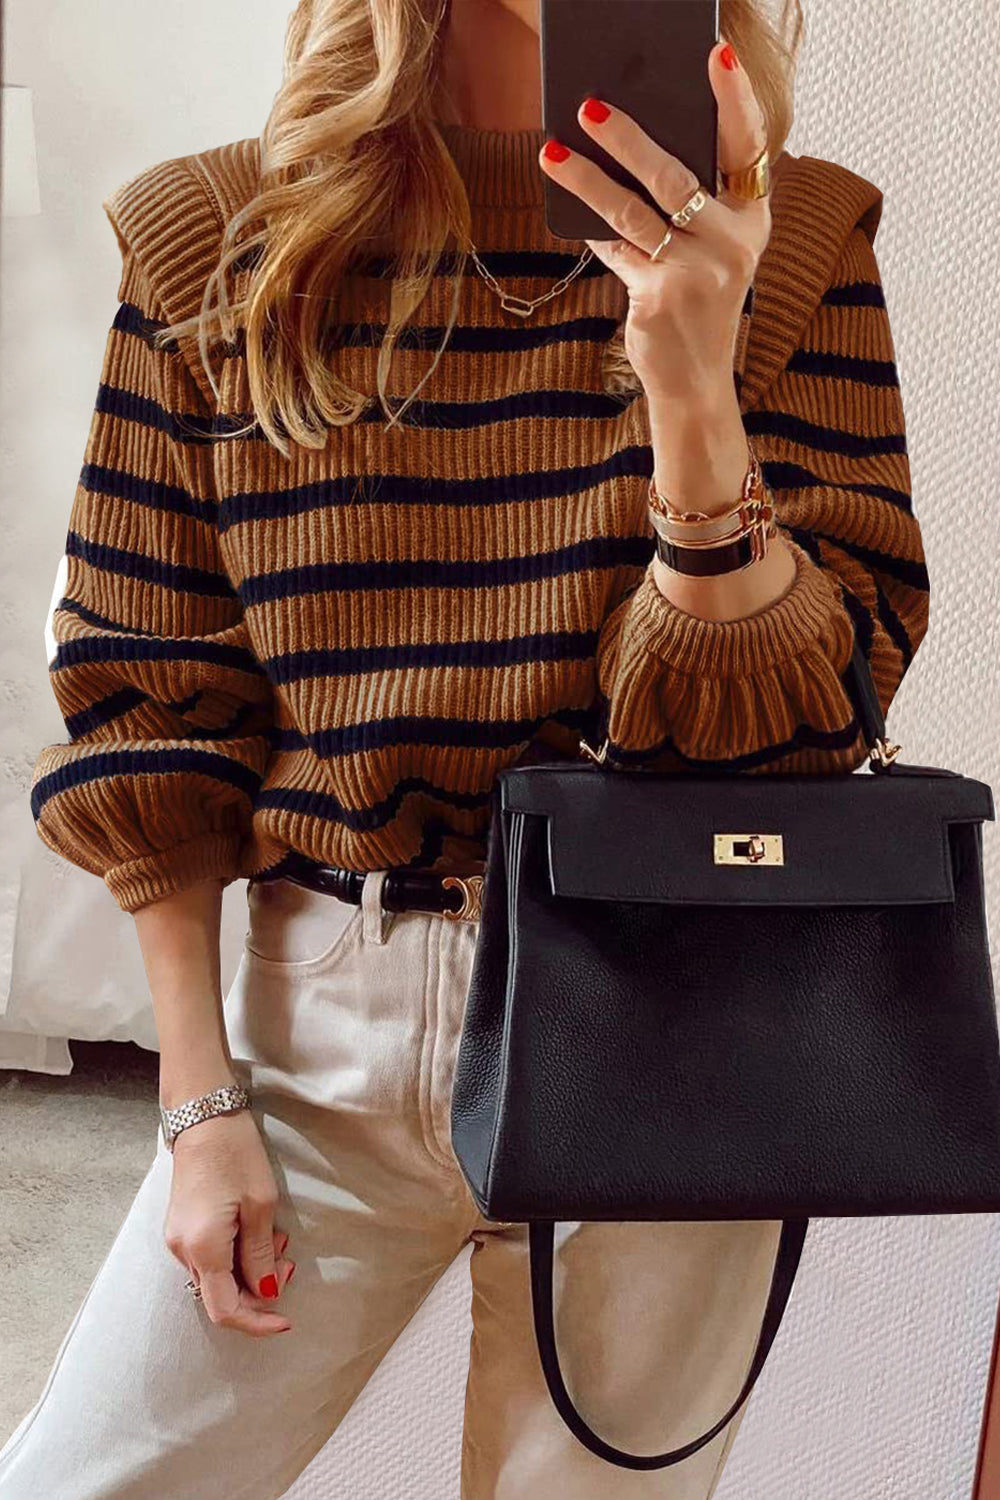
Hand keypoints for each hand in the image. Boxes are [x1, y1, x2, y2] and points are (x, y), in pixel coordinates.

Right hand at [163, 1108, 295, 1337]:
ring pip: (215, 1278)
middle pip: (219, 1296)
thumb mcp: (260, 1205)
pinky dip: (234, 1258)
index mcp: (202, 1248)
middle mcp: (181, 1250)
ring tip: (277, 1241)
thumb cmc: (236, 1154)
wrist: (204, 1116)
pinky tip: (256, 1233)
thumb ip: (260, 1255)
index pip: (225, 1309)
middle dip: (258, 1292)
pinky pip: (208, 1259)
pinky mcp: (180, 1227)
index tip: (286, 1320)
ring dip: (248, 1272)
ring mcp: (176, 1238)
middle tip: (288, 1262)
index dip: (256, 1322)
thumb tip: (267, 1293)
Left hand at [537, 39, 770, 405]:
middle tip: (590, 105)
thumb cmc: (697, 303)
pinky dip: (591, 230)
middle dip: (630, 137)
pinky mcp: (662, 297)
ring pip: (634, 210)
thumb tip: (624, 144)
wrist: (695, 381)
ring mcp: (698, 271)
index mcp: (751, 220)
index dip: (734, 99)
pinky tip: (566, 204)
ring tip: (553, 151)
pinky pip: (616, 250)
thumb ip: (686, 205)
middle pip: (676, 175)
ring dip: (588, 178)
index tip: (714, 55)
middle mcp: (733, 242)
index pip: (747, 146)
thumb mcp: (708, 251)